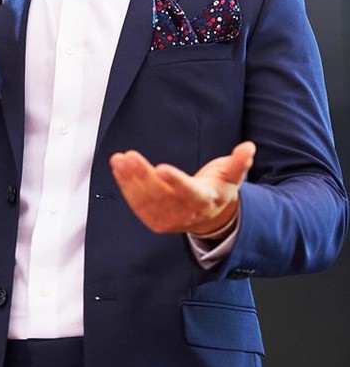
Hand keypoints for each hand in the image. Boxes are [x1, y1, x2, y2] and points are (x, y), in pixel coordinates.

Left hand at [110, 141, 255, 237]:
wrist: (210, 218)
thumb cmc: (218, 189)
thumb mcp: (232, 176)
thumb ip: (239, 162)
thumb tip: (249, 147)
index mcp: (204, 199)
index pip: (189, 192)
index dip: (176, 181)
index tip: (161, 168)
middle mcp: (185, 212)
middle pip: (161, 195)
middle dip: (143, 176)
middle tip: (130, 157)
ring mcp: (168, 218)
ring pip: (145, 200)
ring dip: (129, 180)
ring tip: (119, 160)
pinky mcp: (154, 220)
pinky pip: (137, 204)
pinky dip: (125, 186)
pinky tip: (118, 168)